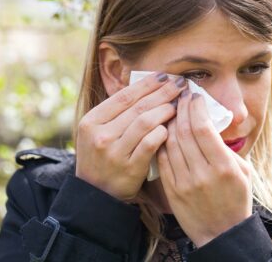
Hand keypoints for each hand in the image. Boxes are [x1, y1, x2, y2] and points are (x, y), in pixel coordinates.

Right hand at [75, 72, 186, 201]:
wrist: (96, 195)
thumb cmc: (102, 157)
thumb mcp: (99, 132)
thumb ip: (118, 112)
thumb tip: (149, 87)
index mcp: (92, 121)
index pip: (124, 95)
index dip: (147, 84)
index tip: (164, 76)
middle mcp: (100, 135)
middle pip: (138, 106)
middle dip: (162, 93)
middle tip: (179, 85)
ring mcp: (114, 153)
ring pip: (145, 122)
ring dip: (165, 111)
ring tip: (178, 105)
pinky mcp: (128, 169)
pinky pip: (150, 144)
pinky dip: (162, 133)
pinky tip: (171, 128)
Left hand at [157, 90, 252, 247]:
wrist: (221, 234)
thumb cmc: (237, 199)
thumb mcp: (243, 172)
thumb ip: (226, 149)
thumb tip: (209, 124)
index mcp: (224, 167)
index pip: (204, 128)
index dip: (196, 108)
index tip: (195, 96)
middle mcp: (203, 173)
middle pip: (185, 132)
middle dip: (181, 109)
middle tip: (180, 96)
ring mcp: (185, 182)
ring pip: (170, 143)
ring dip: (169, 122)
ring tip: (171, 109)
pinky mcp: (172, 190)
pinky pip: (162, 159)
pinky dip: (162, 141)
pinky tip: (164, 130)